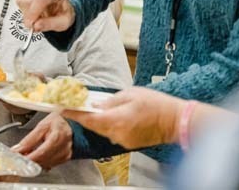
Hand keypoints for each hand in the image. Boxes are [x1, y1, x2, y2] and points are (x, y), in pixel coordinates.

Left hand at [12, 112, 72, 169]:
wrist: (71, 124)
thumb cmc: (58, 122)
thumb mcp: (42, 125)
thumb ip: (30, 138)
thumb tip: (18, 148)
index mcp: (58, 136)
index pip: (41, 152)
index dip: (29, 157)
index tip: (19, 158)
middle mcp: (64, 148)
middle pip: (43, 159)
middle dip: (30, 160)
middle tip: (20, 157)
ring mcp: (65, 155)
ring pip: (46, 164)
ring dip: (35, 161)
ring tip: (27, 154)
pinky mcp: (65, 159)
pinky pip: (50, 164)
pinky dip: (42, 162)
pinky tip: (37, 156)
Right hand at [15, 0, 74, 31]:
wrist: (61, 7)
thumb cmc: (63, 12)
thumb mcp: (64, 22)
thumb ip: (51, 24)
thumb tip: (36, 25)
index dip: (33, 12)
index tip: (31, 24)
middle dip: (30, 15)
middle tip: (34, 24)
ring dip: (27, 12)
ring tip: (38, 15)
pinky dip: (24, 8)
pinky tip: (34, 10)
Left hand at [62, 87, 183, 148]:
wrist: (175, 121)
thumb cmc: (156, 105)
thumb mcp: (130, 94)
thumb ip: (110, 101)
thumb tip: (96, 104)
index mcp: (116, 120)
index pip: (88, 119)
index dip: (73, 114)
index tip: (62, 109)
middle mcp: (117, 133)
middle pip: (94, 125)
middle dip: (85, 115)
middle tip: (76, 105)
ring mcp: (123, 140)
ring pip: (103, 129)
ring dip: (99, 120)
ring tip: (100, 107)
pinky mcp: (128, 143)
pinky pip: (113, 133)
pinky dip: (110, 125)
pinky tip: (115, 116)